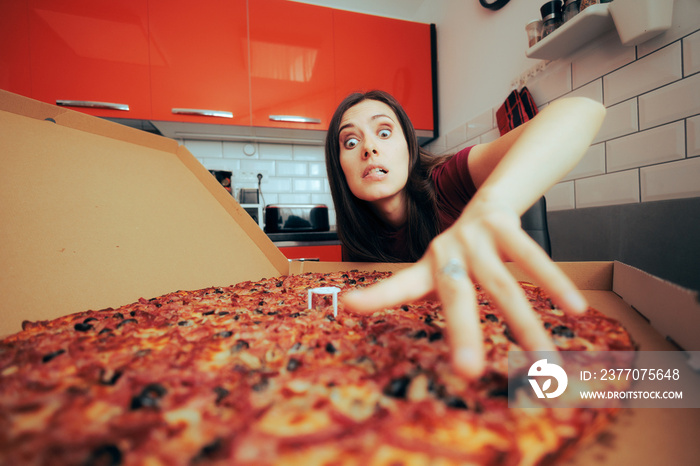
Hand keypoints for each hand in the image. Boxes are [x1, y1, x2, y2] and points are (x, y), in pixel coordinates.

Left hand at [341, 198, 587, 377]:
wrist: (492, 200)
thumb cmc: (463, 252)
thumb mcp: (444, 272)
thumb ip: (440, 302)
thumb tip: (444, 349)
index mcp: (429, 267)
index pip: (401, 284)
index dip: (377, 296)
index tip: (349, 304)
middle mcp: (449, 251)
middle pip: (457, 296)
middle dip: (464, 332)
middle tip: (469, 372)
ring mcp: (476, 237)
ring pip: (502, 285)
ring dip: (525, 324)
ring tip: (545, 362)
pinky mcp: (504, 225)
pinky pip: (532, 256)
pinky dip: (554, 283)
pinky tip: (575, 308)